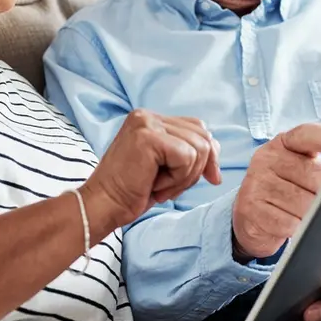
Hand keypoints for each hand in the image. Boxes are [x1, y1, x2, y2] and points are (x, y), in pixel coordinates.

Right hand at [85, 110, 221, 228]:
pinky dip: (177, 179)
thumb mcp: (166, 168)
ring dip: (185, 176)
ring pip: (198, 148)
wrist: (104, 205)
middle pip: (203, 136)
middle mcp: (147, 115)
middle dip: (197, 169)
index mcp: (150, 118)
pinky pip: (186, 157)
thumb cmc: (132, 191)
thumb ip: (188, 152)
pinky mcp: (148, 137)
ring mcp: (146, 123)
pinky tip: (154, 185)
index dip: (208, 155)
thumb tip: (216, 152)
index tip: (209, 178)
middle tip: (169, 187)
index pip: (198, 127)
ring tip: (159, 186)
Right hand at [231, 123, 320, 259]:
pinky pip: (289, 223)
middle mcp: (266, 157)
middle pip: (314, 174)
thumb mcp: (303, 172)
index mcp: (283, 143)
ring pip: (304, 203)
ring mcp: (256, 182)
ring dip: (315, 215)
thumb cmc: (285, 191)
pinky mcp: (250, 208)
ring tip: (312, 217)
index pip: (310, 135)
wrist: (249, 218)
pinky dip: (299, 229)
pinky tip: (297, 228)